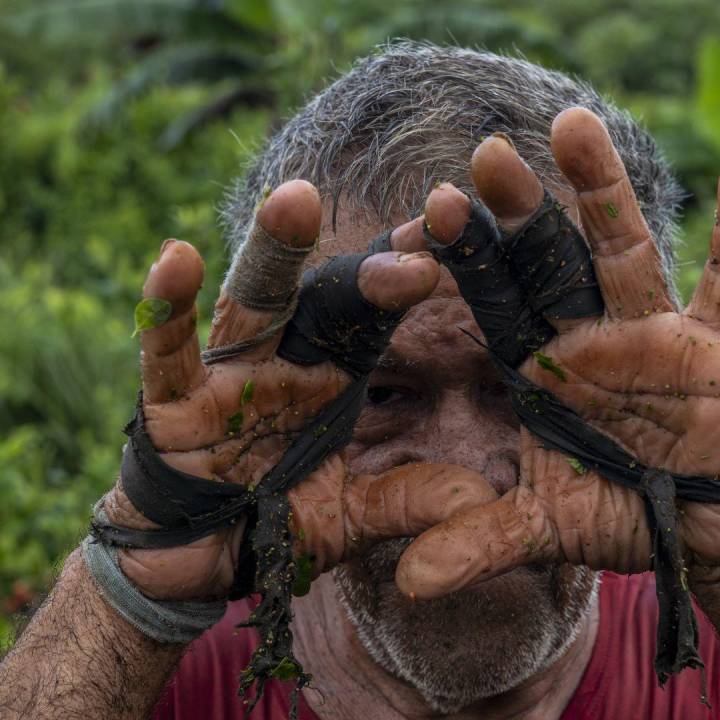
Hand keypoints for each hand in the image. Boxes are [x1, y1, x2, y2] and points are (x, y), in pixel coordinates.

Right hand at [103, 180, 493, 600]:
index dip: (414, 271)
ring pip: (254, 302)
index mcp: (334, 371)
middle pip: (330, 297)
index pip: (379, 312)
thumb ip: (409, 500)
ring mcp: (229, 373)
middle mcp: (287, 358)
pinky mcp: (173, 403)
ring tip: (296, 200)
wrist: (202, 557)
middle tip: (421, 234)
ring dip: (273, 253)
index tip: (461, 228)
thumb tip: (481, 497)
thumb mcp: (354, 517)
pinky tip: (177, 258)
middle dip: (372, 269)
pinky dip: (169, 310)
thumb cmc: (279, 518)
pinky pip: (170, 352)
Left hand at [397, 108, 719, 598]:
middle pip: (549, 260)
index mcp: (539, 366)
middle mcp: (588, 333)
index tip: (424, 219)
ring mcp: (653, 331)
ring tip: (573, 124)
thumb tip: (411, 586)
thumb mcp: (545, 528)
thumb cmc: (613, 513)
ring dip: (602, 192)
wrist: (693, 526)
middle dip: (519, 213)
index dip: (463, 266)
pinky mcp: (716, 343)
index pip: (493, 305)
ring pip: (625, 250)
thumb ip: (480, 543)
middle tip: (483, 155)